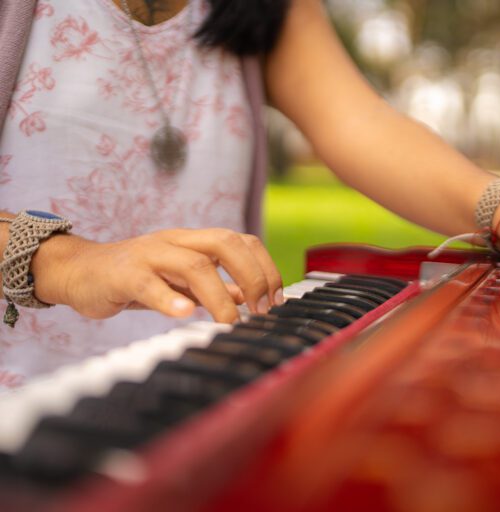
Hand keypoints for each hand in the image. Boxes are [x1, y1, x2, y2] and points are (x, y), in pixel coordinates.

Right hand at [31, 228, 282, 322]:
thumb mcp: (180, 280)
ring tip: (229, 321)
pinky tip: (185, 314)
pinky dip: (169, 299)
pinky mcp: (123, 274)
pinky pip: (149, 283)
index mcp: (193, 241)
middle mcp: (176, 241)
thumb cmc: (135, 277)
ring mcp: (149, 254)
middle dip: (252, 275)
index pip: (241, 240)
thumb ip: (214, 286)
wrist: (80, 272)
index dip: (264, 267)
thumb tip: (249, 297)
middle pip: (225, 243)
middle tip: (261, 310)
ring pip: (193, 263)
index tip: (275, 299)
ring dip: (219, 295)